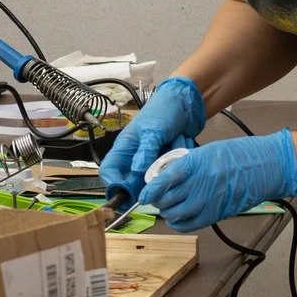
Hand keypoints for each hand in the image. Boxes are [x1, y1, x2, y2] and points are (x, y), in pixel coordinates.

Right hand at [98, 76, 206, 204]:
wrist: (187, 101)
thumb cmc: (165, 109)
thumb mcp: (154, 130)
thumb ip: (146, 150)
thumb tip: (136, 171)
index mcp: (125, 147)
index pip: (109, 171)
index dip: (113, 184)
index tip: (125, 194)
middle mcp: (135, 157)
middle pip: (130, 182)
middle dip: (143, 184)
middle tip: (155, 185)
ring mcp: (151, 161)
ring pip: (151, 180)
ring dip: (163, 173)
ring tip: (173, 156)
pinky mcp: (165, 163)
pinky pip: (166, 174)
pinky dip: (175, 167)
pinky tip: (181, 150)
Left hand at [137, 127, 296, 230]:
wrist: (265, 166)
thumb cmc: (238, 154)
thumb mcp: (207, 151)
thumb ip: (186, 164)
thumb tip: (167, 175)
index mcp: (196, 164)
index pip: (164, 180)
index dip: (150, 190)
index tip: (144, 194)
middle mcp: (199, 184)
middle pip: (167, 199)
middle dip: (157, 200)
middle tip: (155, 198)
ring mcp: (208, 201)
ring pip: (176, 214)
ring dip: (167, 212)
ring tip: (166, 206)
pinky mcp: (216, 214)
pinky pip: (190, 224)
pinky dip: (179, 223)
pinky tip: (177, 218)